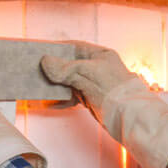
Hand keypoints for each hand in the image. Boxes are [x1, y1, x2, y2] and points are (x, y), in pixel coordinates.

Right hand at [41, 42, 167, 167]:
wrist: (132, 120)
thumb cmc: (117, 92)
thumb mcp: (88, 74)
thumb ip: (66, 68)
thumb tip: (46, 62)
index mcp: (101, 55)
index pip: (74, 47)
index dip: (57, 49)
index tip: (40, 51)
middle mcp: (98, 68)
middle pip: (70, 64)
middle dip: (53, 68)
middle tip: (35, 69)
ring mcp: (95, 85)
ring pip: (70, 82)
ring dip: (55, 84)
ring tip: (38, 86)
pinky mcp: (93, 101)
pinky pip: (73, 97)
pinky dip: (62, 99)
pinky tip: (51, 102)